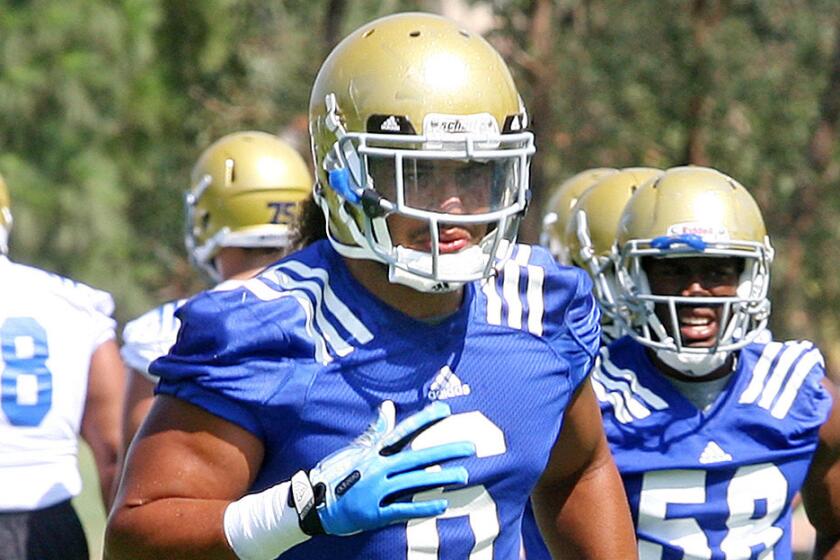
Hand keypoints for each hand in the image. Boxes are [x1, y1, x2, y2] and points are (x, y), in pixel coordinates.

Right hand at [291, 400, 474, 535]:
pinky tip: (442, 504)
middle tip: (470, 447)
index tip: (446, 410)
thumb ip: (377, 430)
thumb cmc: (337, 474)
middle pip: (417, 457)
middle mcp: (378, 468)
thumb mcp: (356, 450)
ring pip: (414, 482)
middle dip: (445, 451)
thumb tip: (388, 407)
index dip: (425, 420)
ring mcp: (376, 491)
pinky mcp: (374, 513)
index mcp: (374, 452)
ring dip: (440, 478)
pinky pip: (403, 510)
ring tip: (463, 475)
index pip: (404, 432)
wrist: (314, 503)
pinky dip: (423, 507)